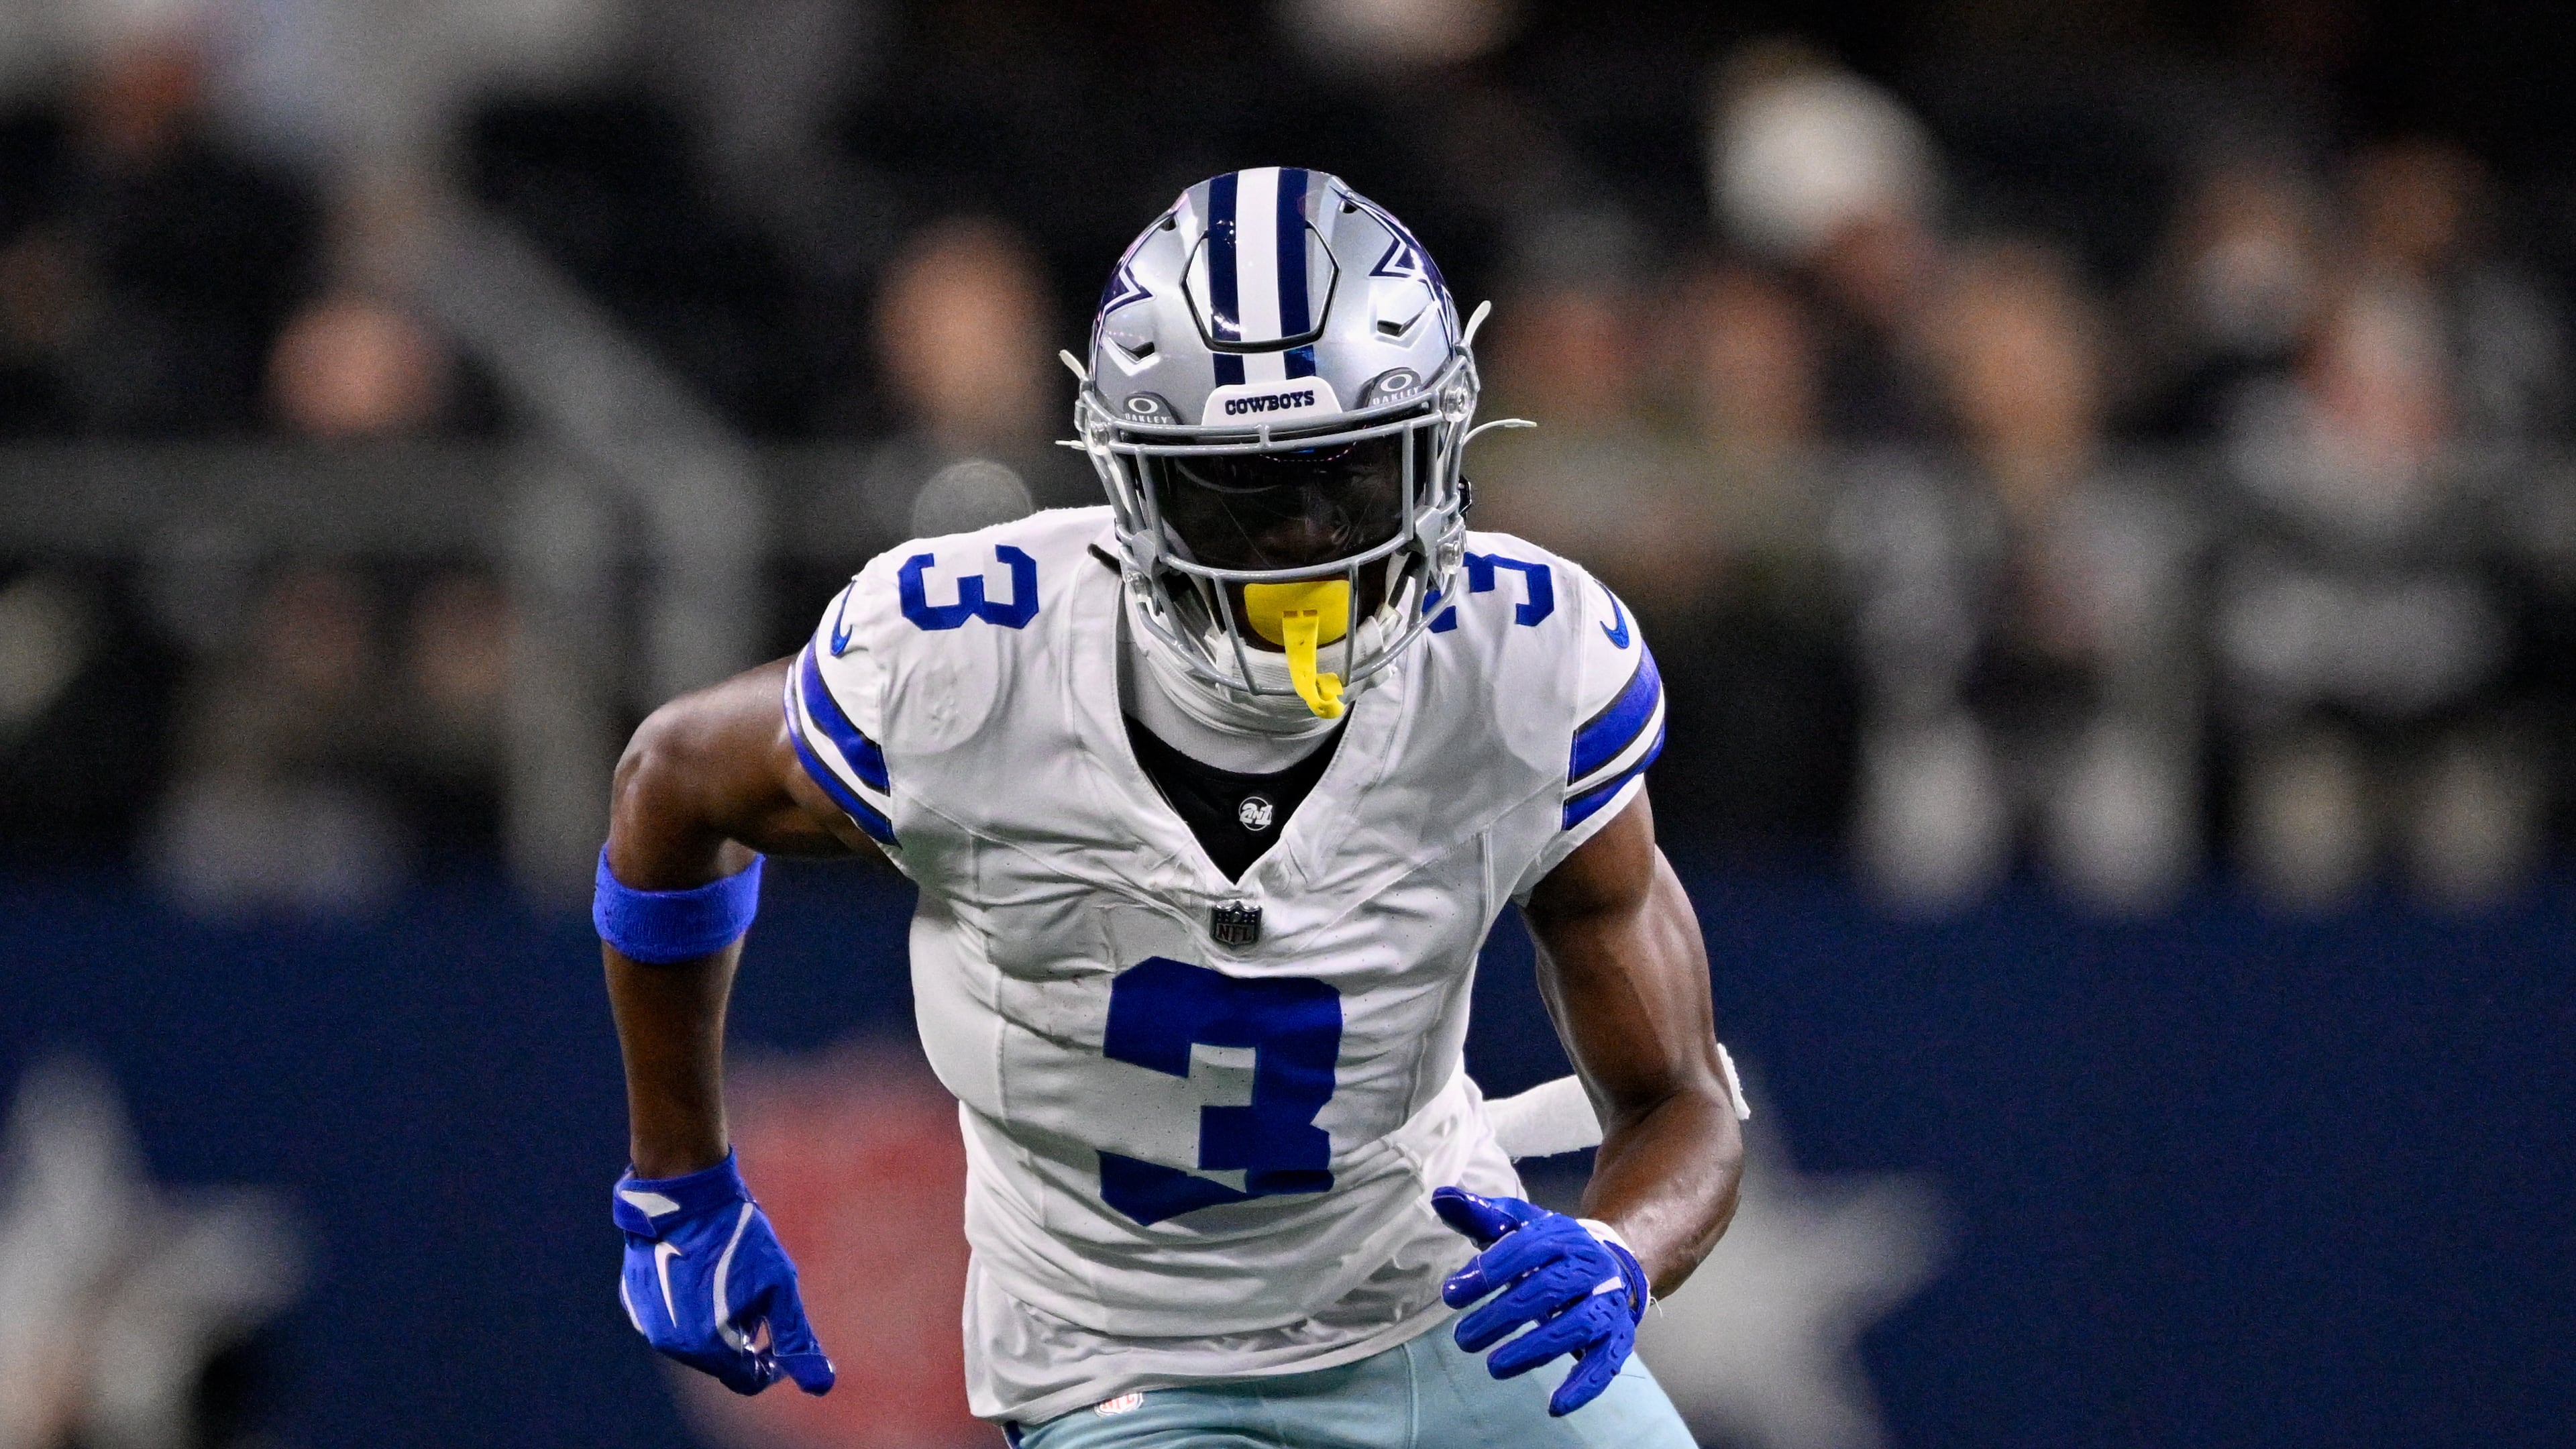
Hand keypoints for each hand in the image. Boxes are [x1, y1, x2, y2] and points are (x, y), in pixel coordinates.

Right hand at [614, 1152, 835, 1395]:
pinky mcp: (635, 1301)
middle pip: (720, 1361)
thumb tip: (822, 1385)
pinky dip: (690, 1307)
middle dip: (742, 1338)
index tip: (778, 1339)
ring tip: (729, 1280)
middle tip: (756, 1297)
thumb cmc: (739, 1240)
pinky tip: (702, 1271)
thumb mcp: (779, 1288)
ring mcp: (649, 1323)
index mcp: (709, 1347)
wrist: (685, 1196)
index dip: (770, 1365)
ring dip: (716, 1324)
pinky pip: (671, 1318)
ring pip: (695, 1341)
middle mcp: (673, 1344)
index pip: (747, 1380)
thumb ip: (797, 1339)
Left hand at [1431, 1185, 1646, 1416]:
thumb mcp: (1518, 1229)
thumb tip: (1441, 1197)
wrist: (1613, 1265)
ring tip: (1493, 1367)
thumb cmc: (1551, 1251)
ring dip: (1534, 1349)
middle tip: (1463, 1338)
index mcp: (1562, 1237)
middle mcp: (1589, 1267)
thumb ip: (1480, 1216)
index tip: (1452, 1295)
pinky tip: (1555, 1405)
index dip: (1488, 1271)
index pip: (1525, 1250)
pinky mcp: (1617, 1337)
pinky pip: (1605, 1363)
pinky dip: (1583, 1386)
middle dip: (1502, 1315)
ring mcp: (1606, 1303)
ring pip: (1576, 1325)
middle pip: (1547, 1290)